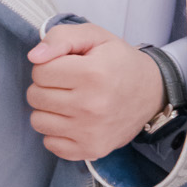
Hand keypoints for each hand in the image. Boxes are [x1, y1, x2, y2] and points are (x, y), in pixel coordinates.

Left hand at [26, 23, 164, 161]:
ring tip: (70, 101)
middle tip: (68, 84)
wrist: (152, 92)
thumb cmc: (118, 61)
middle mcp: (92, 106)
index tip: (66, 66)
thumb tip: (34, 57)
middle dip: (46, 86)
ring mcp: (91, 132)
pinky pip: (50, 143)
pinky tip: (73, 120)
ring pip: (38, 121)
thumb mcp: (94, 36)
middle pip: (35, 96)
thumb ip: (61, 37)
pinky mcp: (91, 150)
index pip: (39, 71)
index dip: (48, 65)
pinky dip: (56, 132)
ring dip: (48, 109)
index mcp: (93, 74)